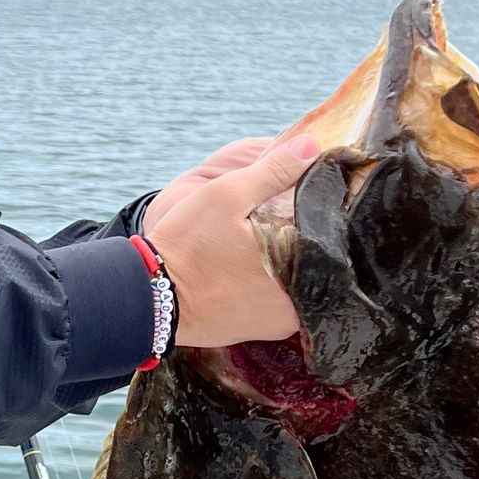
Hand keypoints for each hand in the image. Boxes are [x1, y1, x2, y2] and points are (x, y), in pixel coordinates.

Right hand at [142, 133, 319, 348]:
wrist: (149, 298)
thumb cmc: (187, 245)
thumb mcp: (226, 195)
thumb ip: (273, 170)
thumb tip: (311, 146)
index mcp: (297, 264)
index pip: (328, 235)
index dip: (320, 215)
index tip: (306, 202)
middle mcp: (297, 301)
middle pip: (316, 263)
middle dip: (303, 243)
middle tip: (281, 224)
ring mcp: (280, 322)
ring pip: (299, 285)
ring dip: (288, 266)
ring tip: (265, 246)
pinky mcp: (260, 332)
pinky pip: (278, 305)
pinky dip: (271, 287)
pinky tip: (251, 271)